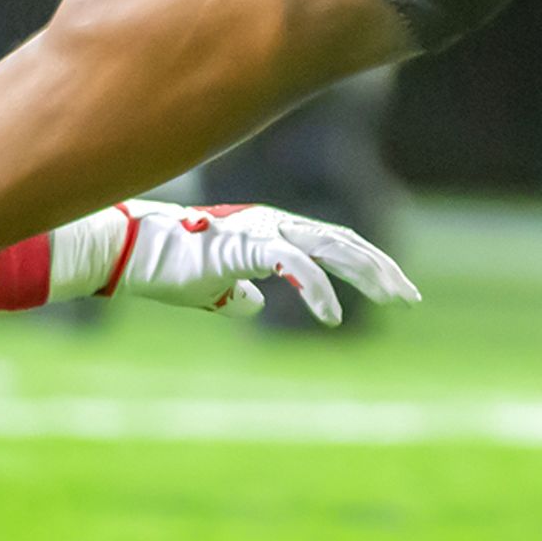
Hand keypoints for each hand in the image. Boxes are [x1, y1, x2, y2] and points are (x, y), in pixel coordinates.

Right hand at [90, 200, 422, 322]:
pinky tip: (332, 316)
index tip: (396, 288)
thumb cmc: (169, 265)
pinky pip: (293, 265)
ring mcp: (262, 231)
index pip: (334, 242)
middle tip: (409, 297)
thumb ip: (237, 291)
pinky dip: (318, 289)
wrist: (132, 251)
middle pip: (343, 242)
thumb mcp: (212, 285)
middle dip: (379, 268)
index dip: (367, 262)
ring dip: (365, 272)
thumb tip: (253, 304)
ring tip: (392, 297)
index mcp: (273, 231)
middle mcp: (275, 224)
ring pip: (330, 247)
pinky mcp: (245, 245)